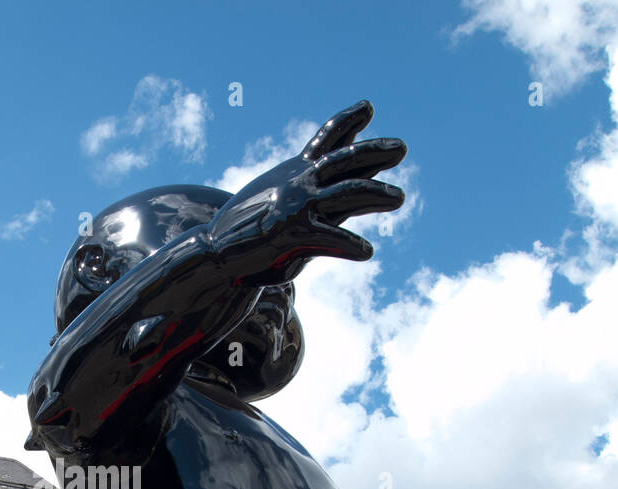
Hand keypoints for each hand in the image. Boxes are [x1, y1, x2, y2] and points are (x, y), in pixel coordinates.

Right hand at [212, 100, 405, 280]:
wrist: (215, 252)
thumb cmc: (248, 229)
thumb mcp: (277, 198)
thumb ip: (306, 188)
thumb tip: (324, 181)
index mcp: (296, 172)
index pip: (326, 140)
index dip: (348, 122)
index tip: (368, 107)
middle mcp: (300, 182)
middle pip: (346, 159)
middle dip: (375, 151)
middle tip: (401, 148)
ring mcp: (298, 206)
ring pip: (348, 193)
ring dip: (377, 194)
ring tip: (399, 197)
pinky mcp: (293, 234)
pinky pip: (331, 238)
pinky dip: (352, 245)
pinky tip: (368, 252)